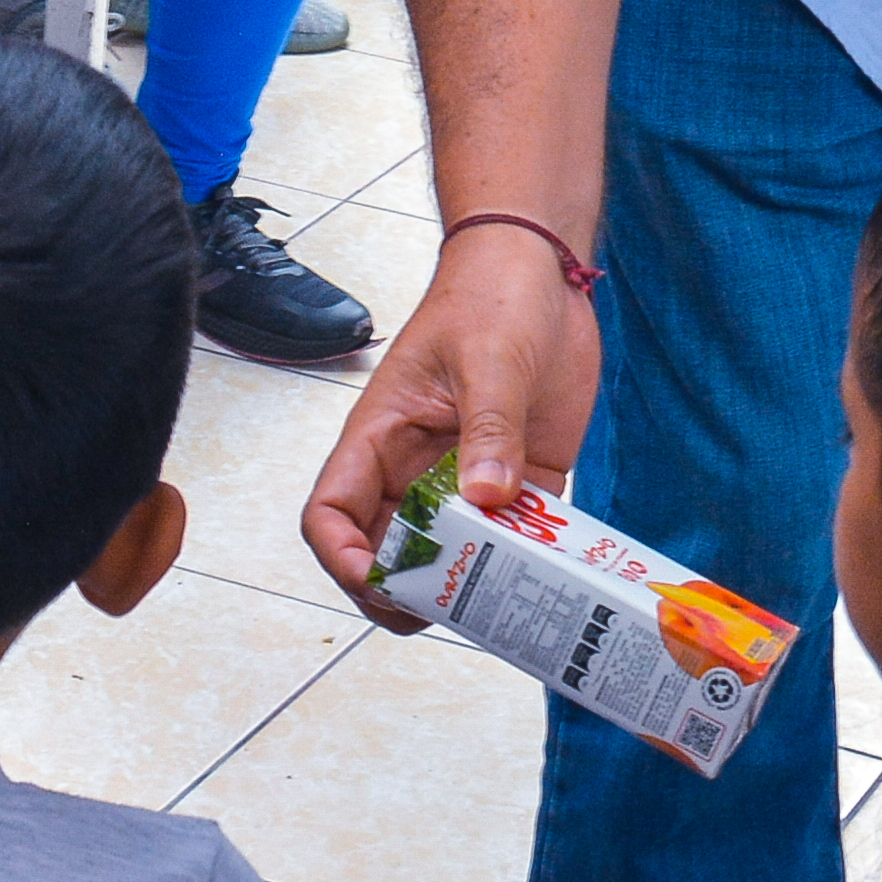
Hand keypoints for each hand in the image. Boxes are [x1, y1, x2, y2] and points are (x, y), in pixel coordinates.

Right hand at [302, 230, 604, 631]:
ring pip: (448, 556)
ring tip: (499, 608)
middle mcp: (415, 467)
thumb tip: (486, 498)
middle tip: (445, 613)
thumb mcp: (488, 358)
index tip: (376, 581)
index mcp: (381, 436)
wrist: (542, 269)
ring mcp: (466, 476)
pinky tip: (549, 579)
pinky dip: (525, 565)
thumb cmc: (490, 295)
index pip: (332, 510)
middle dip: (404, 591)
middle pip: (386, 551)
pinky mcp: (518, 478)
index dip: (341, 555)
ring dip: (467, 587)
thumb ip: (489, 427)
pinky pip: (513, 539)